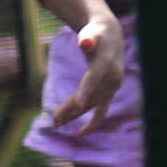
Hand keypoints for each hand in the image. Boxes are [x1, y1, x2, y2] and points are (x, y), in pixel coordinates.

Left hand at [49, 11, 127, 131]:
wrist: (111, 36)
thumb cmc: (96, 33)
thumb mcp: (91, 32)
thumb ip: (88, 38)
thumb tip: (85, 43)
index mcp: (107, 62)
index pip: (95, 77)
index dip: (86, 89)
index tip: (78, 104)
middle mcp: (112, 77)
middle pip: (89, 96)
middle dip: (71, 109)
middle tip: (53, 121)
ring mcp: (112, 87)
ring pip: (91, 104)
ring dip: (74, 115)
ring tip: (56, 123)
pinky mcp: (110, 92)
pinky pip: (101, 110)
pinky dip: (93, 123)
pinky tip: (81, 134)